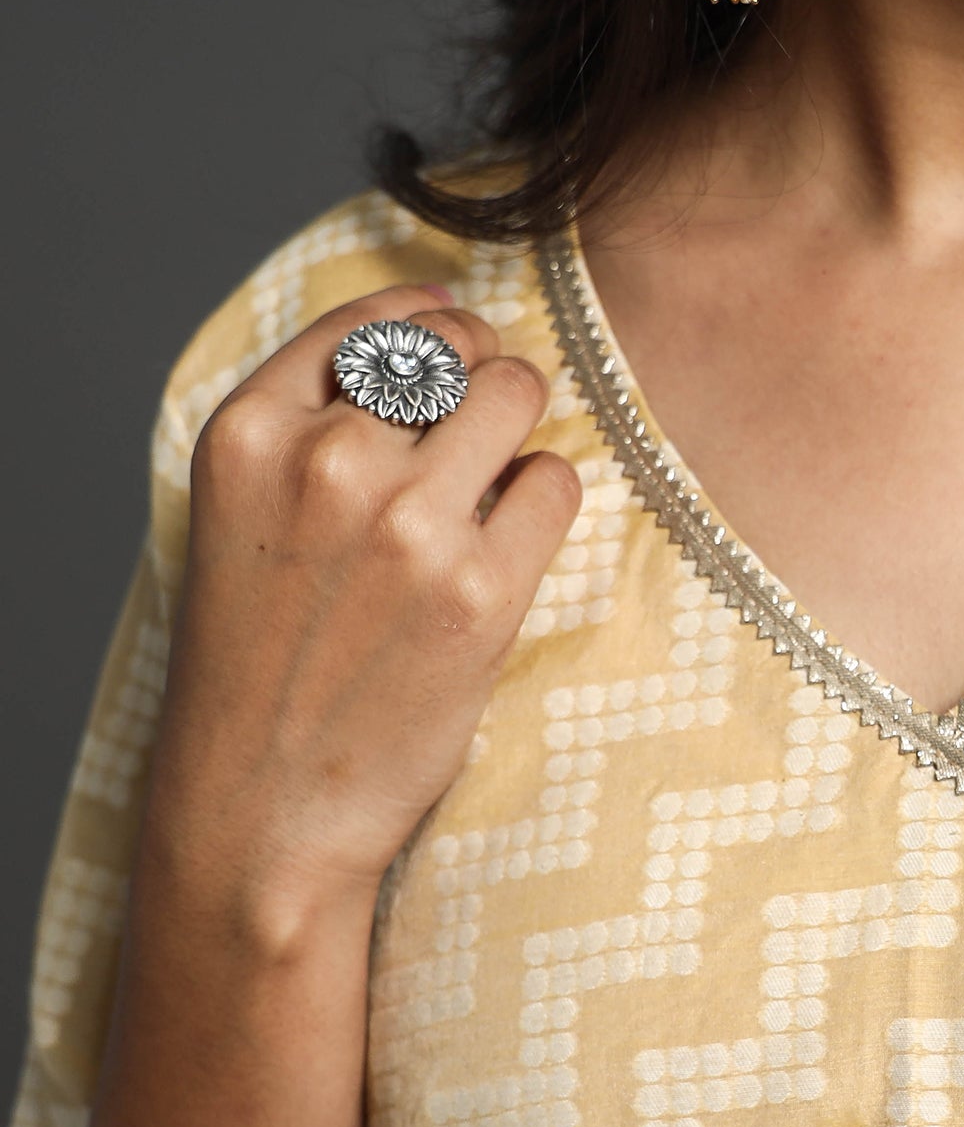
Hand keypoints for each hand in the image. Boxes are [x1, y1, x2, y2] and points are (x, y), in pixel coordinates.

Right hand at [149, 285, 581, 938]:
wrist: (263, 808)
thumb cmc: (262, 664)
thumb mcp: (243, 516)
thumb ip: (309, 423)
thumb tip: (434, 324)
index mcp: (249, 432)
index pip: (375, 319)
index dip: (434, 325)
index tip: (457, 349)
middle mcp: (326, 461)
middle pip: (458, 348)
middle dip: (486, 375)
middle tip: (491, 428)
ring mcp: (408, 524)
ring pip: (515, 394)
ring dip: (524, 427)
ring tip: (503, 481)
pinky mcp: (481, 591)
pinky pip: (556, 482)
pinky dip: (548, 499)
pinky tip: (514, 544)